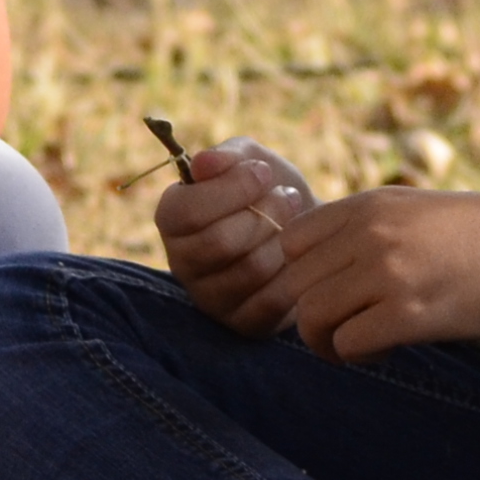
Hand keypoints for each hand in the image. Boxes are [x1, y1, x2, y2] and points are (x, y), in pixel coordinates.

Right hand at [154, 137, 317, 330]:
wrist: (307, 228)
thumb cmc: (269, 189)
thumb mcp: (249, 159)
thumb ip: (227, 157)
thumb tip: (202, 164)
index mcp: (171, 218)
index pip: (186, 211)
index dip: (231, 189)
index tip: (263, 171)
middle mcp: (180, 261)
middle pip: (219, 242)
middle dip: (264, 214)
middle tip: (288, 196)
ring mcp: (209, 297)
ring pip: (249, 270)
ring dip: (283, 240)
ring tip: (296, 220)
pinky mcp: (242, 322)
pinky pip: (271, 299)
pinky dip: (294, 271)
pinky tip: (301, 253)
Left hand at [263, 188, 479, 360]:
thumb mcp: (419, 212)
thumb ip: (367, 230)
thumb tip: (320, 271)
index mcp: (371, 202)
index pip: (291, 242)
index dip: (303, 277)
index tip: (332, 295)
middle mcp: (372, 231)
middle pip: (295, 284)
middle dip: (313, 315)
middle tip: (347, 329)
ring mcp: (390, 271)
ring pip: (312, 318)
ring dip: (330, 341)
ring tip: (362, 344)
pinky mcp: (412, 314)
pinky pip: (349, 344)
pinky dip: (358, 358)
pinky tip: (388, 352)